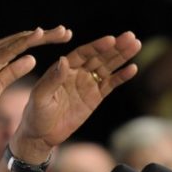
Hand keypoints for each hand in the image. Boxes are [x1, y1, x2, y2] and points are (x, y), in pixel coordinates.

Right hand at [0, 27, 73, 118]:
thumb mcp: (0, 84)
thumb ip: (15, 71)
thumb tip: (32, 59)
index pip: (25, 44)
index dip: (44, 40)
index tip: (63, 39)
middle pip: (26, 38)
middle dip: (48, 35)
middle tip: (67, 32)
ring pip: (21, 40)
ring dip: (42, 35)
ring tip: (61, 32)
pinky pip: (10, 49)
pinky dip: (25, 41)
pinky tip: (39, 35)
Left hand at [12, 32, 141, 160]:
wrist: (42, 135)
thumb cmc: (36, 114)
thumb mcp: (40, 96)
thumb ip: (53, 79)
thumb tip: (63, 60)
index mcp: (63, 68)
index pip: (83, 53)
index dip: (97, 46)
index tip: (111, 39)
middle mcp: (77, 72)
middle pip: (99, 56)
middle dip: (115, 47)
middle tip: (131, 36)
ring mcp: (88, 84)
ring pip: (108, 67)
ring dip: (122, 56)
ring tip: (136, 44)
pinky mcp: (95, 97)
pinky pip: (110, 84)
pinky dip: (121, 76)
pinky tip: (132, 68)